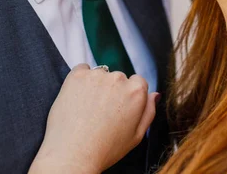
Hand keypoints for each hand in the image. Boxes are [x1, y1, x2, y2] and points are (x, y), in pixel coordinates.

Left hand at [29, 64, 157, 173]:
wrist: (72, 155)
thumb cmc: (104, 149)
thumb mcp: (136, 136)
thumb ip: (148, 111)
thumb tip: (154, 94)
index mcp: (136, 91)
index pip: (138, 82)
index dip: (128, 96)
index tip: (119, 107)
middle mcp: (118, 78)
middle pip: (118, 78)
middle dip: (112, 90)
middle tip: (102, 112)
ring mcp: (97, 75)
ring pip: (100, 74)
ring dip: (96, 85)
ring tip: (88, 109)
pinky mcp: (77, 75)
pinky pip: (82, 70)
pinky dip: (81, 80)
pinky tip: (78, 99)